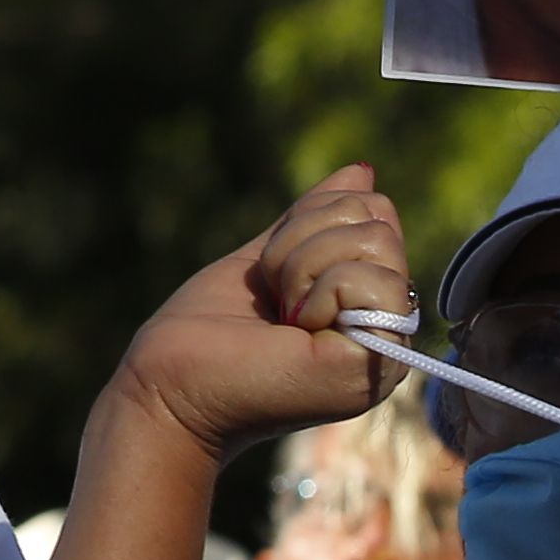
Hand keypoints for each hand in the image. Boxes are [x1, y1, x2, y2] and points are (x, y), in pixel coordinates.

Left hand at [101, 170, 413, 466]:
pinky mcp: (379, 364)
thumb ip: (313, 220)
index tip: (273, 271)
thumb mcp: (267, 258)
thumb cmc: (208, 334)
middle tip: (276, 296)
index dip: (314, 220)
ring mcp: (388, 349)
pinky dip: (318, 293)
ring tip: (282, 317)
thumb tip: (363, 171)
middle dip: (304, 243)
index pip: (377, 211)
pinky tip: (295, 334)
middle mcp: (386, 325)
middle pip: (380, 221)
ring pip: (378, 243)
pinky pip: (373, 281)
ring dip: (304, 268)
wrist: (171, 387)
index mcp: (365, 301)